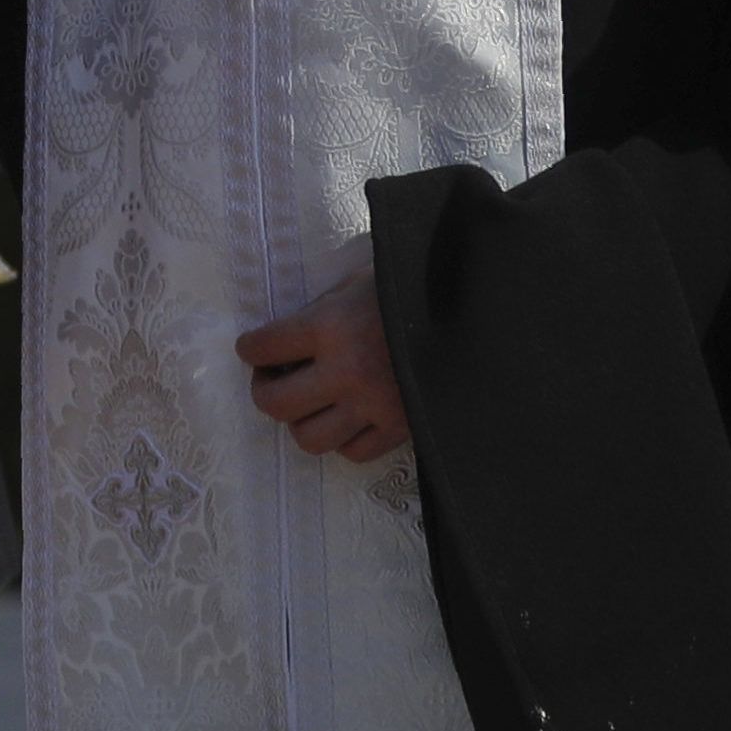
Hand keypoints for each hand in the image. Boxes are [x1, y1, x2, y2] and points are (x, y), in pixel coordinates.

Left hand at [235, 265, 406, 465]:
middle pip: (275, 404)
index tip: (254, 348)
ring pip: (309, 438)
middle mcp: (346, 371)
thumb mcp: (362, 278)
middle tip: (273, 378)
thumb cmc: (416, 285)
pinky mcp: (401, 428)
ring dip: (301, 420)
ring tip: (310, 402)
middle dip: (264, 390)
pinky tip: (348, 416)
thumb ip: (325, 304)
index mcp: (331, 325)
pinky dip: (342, 439)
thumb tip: (290, 328)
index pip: (263, 347)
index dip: (250, 348)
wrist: (480, 313)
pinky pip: (353, 452)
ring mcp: (374, 406)